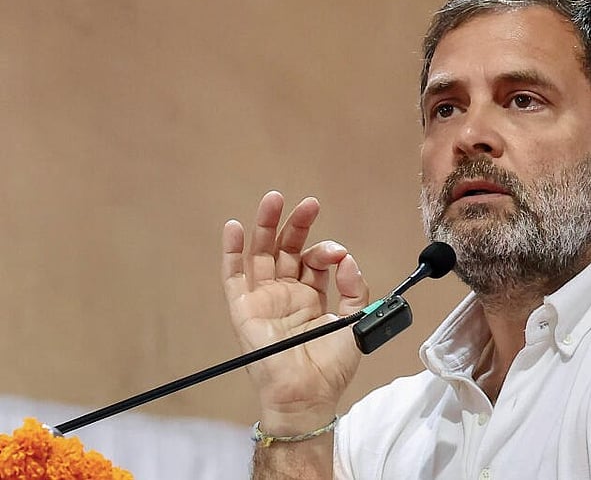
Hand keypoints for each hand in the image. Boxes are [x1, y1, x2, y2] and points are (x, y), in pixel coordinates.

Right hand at [221, 191, 366, 430]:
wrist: (307, 394)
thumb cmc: (330, 366)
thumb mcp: (354, 322)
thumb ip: (354, 289)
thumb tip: (346, 259)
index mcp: (312, 296)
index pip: (316, 261)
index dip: (327, 251)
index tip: (338, 255)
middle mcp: (287, 293)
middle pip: (288, 249)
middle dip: (298, 225)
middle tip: (309, 204)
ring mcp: (264, 299)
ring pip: (261, 254)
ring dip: (266, 226)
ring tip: (273, 200)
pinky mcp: (244, 309)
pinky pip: (233, 276)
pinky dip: (231, 251)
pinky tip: (234, 228)